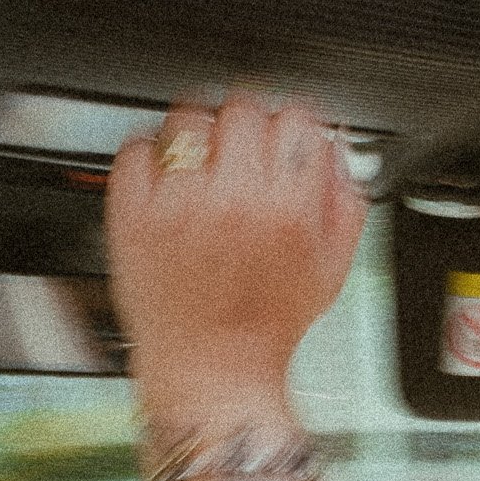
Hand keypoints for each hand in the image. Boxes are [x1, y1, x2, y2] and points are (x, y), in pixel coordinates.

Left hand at [106, 90, 366, 422]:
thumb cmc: (269, 326)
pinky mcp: (134, 215)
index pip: (296, 119)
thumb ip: (345, 203)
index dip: (291, 126)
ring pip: (187, 119)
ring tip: (197, 164)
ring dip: (195, 135)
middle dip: (245, 127)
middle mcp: (235, 198)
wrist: (213, 371)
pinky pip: (135, 151)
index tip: (282, 137)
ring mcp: (179, 204)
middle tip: (238, 152)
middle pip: (242, 109)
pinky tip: (163, 181)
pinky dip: (148, 157)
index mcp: (289, 208)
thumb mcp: (332, 270)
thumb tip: (336, 149)